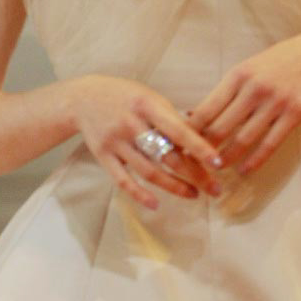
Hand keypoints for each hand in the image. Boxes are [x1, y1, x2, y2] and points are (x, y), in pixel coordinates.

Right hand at [72, 75, 224, 210]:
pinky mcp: (103, 156)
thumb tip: (204, 135)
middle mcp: (131, 123)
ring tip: (194, 195)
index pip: (178, 129)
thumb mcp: (149, 96)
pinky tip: (156, 204)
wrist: (82, 98)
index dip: (199, 147)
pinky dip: (139, 194)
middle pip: (167, 155)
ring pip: (149, 171)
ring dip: (174, 186)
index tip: (218, 163)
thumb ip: (172, 116)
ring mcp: (116, 141)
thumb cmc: (125, 96)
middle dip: (194, 174)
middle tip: (215, 189)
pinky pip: (123, 180)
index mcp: (147, 105)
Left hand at [186, 32, 300, 175]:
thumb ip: (224, 92)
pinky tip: (244, 170)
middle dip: (205, 149)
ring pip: (243, 139)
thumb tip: (194, 115)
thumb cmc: (275, 63)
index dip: (191, 132)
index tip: (183, 144)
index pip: (206, 110)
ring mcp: (275, 102)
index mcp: (237, 75)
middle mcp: (254, 89)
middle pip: (221, 127)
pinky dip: (254, 161)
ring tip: (216, 168)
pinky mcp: (294, 114)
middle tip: (196, 162)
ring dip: (226, 158)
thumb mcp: (246, 69)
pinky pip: (270, 144)